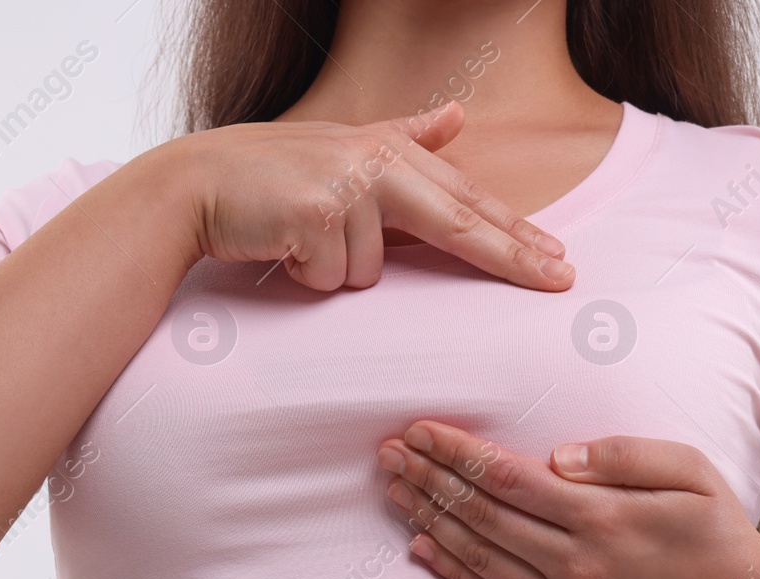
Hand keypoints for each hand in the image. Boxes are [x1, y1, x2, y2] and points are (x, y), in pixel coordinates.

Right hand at [165, 100, 573, 291]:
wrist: (196, 186)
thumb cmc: (270, 175)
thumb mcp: (342, 146)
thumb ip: (404, 136)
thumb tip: (457, 116)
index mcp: (389, 151)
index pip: (466, 199)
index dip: (516, 232)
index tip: (559, 259)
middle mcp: (375, 164)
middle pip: (459, 223)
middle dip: (514, 257)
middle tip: (563, 281)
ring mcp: (346, 189)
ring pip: (373, 272)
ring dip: (336, 270)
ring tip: (301, 243)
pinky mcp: (316, 217)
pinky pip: (334, 280)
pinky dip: (308, 277)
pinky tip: (284, 250)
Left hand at [375, 420, 759, 578]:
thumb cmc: (715, 530)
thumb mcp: (689, 471)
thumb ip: (623, 455)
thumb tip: (557, 456)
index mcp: (601, 517)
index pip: (507, 478)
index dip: (457, 453)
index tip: (420, 430)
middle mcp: (574, 563)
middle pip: (480, 515)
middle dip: (429, 480)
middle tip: (388, 453)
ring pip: (477, 557)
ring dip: (428, 521)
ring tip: (394, 489)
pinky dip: (452, 572)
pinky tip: (421, 548)